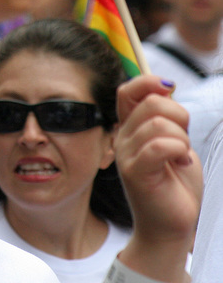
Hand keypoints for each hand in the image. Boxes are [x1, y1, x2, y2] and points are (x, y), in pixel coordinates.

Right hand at [115, 75, 201, 277]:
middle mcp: (123, 137)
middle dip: (180, 115)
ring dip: (183, 139)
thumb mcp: (173, 140)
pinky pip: (161, 147)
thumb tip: (165, 87)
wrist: (170, 226)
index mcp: (129, 127)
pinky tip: (182, 164)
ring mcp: (126, 154)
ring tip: (182, 157)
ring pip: (160, 125)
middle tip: (184, 138)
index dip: (148, 82)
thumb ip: (166, 116)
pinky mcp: (135, 172)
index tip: (170, 89)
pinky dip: (180, 152)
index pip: (127, 91)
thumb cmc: (175, 183)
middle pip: (151, 103)